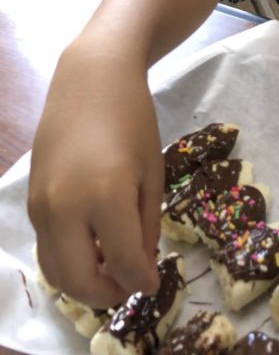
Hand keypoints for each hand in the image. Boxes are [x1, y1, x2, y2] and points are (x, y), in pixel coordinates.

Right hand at [28, 40, 162, 307]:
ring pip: (55, 272)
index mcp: (106, 196)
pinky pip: (45, 248)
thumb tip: (141, 270)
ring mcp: (41, 206)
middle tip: (130, 284)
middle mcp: (66, 207)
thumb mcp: (153, 172)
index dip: (141, 281)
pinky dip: (67, 261)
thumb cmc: (133, 119)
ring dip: (83, 282)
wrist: (91, 80)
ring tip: (112, 268)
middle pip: (80, 280)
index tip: (153, 284)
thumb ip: (146, 226)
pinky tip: (92, 247)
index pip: (123, 262)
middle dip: (108, 293)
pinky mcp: (30, 201)